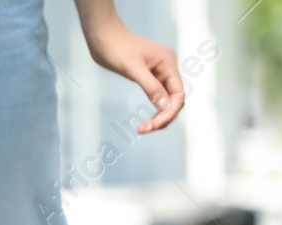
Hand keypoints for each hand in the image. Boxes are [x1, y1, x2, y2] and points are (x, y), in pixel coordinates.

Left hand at [77, 9, 183, 133]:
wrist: (103, 37)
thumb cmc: (116, 48)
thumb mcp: (132, 68)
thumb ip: (150, 87)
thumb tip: (165, 107)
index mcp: (168, 62)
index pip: (178, 94)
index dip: (169, 112)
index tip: (154, 125)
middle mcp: (167, 68)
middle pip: (174, 100)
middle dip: (163, 117)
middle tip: (144, 130)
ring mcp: (159, 73)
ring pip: (167, 101)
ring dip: (159, 117)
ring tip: (142, 129)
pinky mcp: (149, 77)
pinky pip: (157, 98)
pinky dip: (153, 111)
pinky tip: (144, 122)